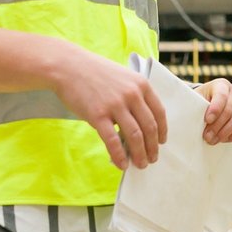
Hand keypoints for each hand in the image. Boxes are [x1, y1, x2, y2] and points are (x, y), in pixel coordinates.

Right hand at [50, 48, 167, 169]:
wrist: (68, 66)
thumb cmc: (94, 72)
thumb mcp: (122, 77)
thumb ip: (133, 96)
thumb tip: (137, 124)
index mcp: (141, 84)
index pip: (159, 112)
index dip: (162, 130)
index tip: (162, 142)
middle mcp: (132, 94)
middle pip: (149, 127)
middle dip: (152, 147)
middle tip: (152, 159)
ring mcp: (115, 105)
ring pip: (134, 136)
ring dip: (140, 154)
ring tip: (140, 164)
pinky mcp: (98, 115)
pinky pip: (113, 140)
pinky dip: (119, 155)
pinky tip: (122, 164)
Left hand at [196, 78, 231, 144]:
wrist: (206, 101)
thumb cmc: (199, 100)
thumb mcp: (196, 99)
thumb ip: (197, 106)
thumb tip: (193, 120)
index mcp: (221, 84)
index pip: (221, 96)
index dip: (215, 109)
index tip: (207, 120)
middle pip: (229, 111)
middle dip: (217, 126)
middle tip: (207, 136)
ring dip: (224, 133)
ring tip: (212, 140)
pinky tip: (222, 139)